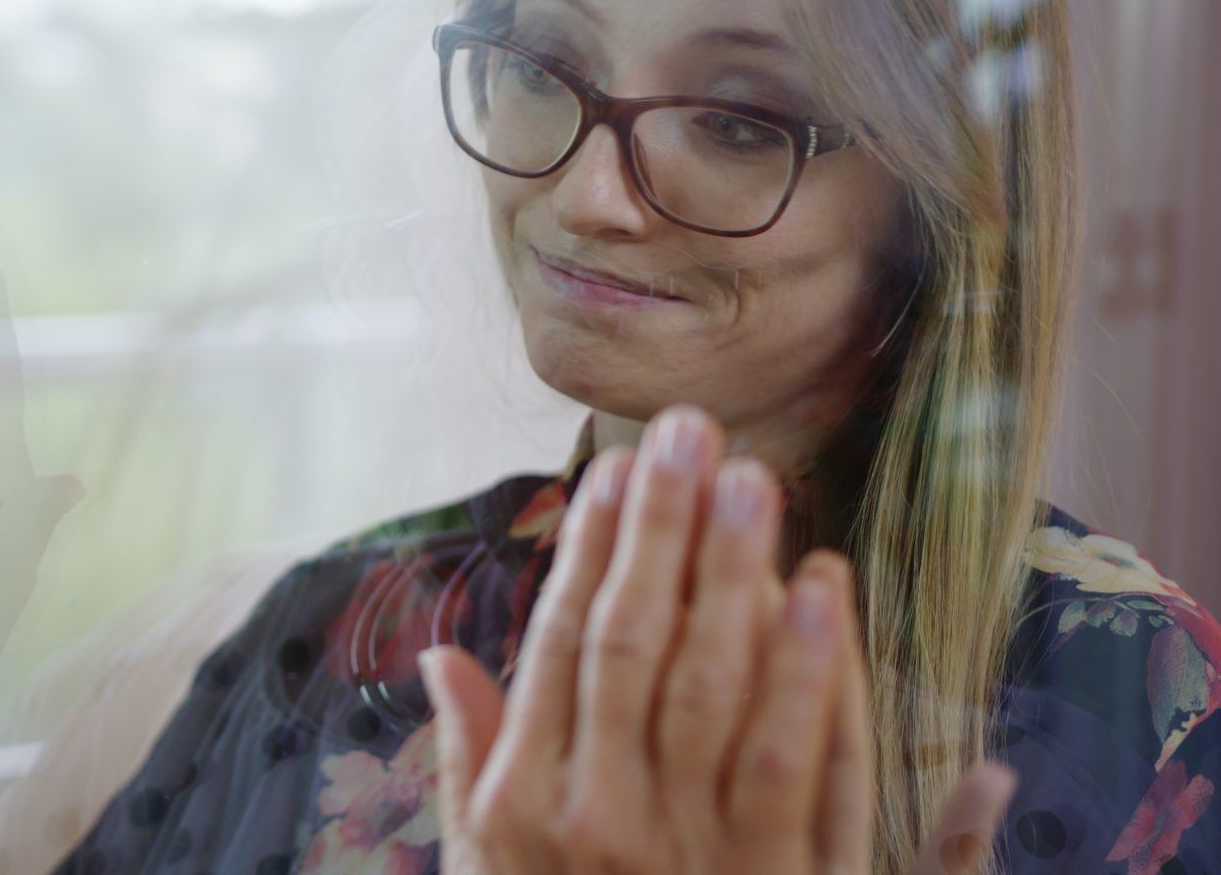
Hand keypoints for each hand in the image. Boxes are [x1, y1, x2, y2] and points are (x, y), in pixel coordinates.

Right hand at [422, 407, 1015, 874]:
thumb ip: (468, 759)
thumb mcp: (484, 867)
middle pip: (635, 645)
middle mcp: (599, 817)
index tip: (616, 469)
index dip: (592, 553)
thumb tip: (440, 655)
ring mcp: (690, 850)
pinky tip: (821, 591)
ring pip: (716, 689)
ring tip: (755, 481)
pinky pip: (801, 766)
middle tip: (690, 431)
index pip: (558, 647)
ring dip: (736, 575)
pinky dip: (814, 674)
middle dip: (664, 531)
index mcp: (523, 805)